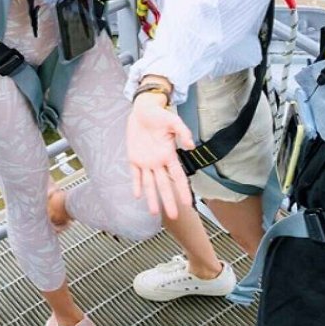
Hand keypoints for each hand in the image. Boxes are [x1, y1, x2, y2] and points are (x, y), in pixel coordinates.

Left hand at [127, 93, 194, 218]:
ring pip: (150, 184)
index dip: (183, 190)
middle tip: (175, 216)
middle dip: (169, 200)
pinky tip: (138, 196)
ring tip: (155, 213)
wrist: (143, 109)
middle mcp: (158, 162)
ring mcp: (146, 161)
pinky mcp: (134, 158)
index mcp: (169, 154)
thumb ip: (183, 132)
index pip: (178, 176)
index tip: (190, 203)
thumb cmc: (160, 115)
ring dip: (152, 198)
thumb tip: (190, 146)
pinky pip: (135, 174)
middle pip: (165, 185)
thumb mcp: (173, 121)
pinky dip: (136, 184)